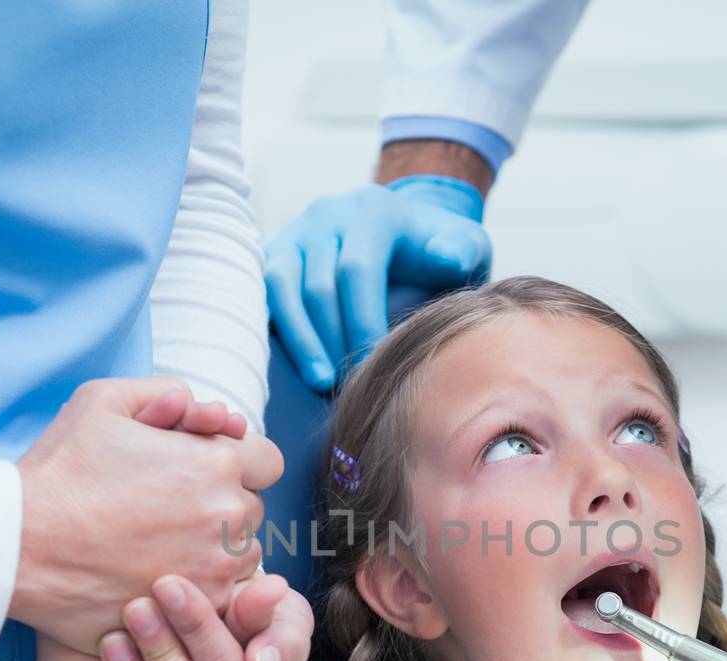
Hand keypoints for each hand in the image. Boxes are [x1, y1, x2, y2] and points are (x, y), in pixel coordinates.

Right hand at [10, 378, 281, 652]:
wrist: (16, 546)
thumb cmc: (59, 472)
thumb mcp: (102, 401)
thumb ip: (165, 392)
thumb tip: (208, 409)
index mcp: (216, 462)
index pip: (266, 461)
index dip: (235, 462)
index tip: (200, 471)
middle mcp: (228, 517)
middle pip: (251, 509)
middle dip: (220, 505)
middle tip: (166, 509)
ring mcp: (217, 570)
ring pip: (242, 557)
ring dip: (215, 551)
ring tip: (157, 546)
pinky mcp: (197, 611)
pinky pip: (223, 598)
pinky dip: (201, 589)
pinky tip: (158, 576)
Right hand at [265, 175, 490, 390]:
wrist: (405, 234)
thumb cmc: (437, 251)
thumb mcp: (465, 245)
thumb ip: (462, 251)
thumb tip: (447, 258)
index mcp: (372, 211)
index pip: (358, 270)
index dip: (362, 321)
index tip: (373, 362)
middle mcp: (327, 213)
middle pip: (318, 283)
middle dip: (332, 338)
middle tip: (348, 382)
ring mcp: (297, 231)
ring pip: (282, 286)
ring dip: (299, 339)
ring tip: (320, 380)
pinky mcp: (276, 251)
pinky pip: (261, 289)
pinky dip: (274, 325)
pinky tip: (288, 361)